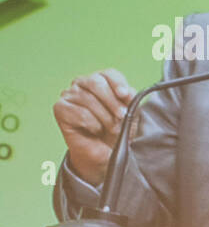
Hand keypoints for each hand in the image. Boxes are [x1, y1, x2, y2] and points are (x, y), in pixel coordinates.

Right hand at [52, 69, 135, 184]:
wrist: (104, 152)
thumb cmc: (116, 130)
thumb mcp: (130, 114)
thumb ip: (130, 100)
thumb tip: (128, 92)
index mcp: (101, 81)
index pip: (108, 74)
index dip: (118, 83)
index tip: (125, 95)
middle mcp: (82, 83)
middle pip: (96, 82)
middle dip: (112, 101)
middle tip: (121, 116)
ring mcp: (69, 94)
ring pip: (88, 99)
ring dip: (104, 117)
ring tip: (110, 128)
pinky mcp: (60, 108)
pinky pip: (79, 112)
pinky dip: (92, 124)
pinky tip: (95, 130)